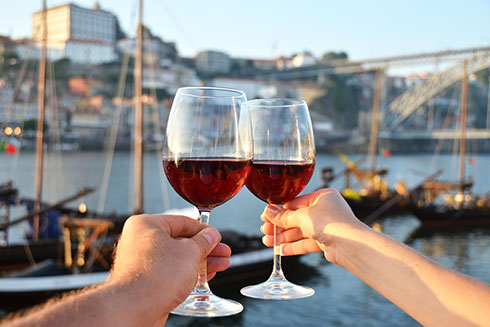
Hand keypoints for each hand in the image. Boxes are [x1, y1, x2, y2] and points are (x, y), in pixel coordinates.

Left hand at [109, 214, 229, 323]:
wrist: (135, 309)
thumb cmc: (155, 276)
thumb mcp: (189, 252)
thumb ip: (203, 242)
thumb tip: (211, 235)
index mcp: (146, 225)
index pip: (181, 222)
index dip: (203, 230)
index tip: (216, 236)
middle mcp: (140, 241)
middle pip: (180, 241)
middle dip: (205, 249)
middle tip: (222, 252)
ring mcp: (141, 262)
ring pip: (177, 258)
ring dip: (200, 262)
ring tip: (220, 265)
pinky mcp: (145, 281)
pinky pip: (170, 273)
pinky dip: (188, 274)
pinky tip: (204, 277)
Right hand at [260, 188, 367, 264]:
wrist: (351, 245)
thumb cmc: (333, 223)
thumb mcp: (303, 216)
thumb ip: (284, 216)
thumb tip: (268, 212)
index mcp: (323, 196)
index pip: (296, 202)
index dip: (279, 210)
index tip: (266, 217)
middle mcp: (326, 210)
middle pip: (297, 218)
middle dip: (280, 226)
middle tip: (265, 231)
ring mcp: (327, 227)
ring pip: (300, 232)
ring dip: (284, 237)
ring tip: (268, 242)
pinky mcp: (327, 242)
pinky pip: (307, 243)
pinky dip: (294, 246)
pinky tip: (281, 250)